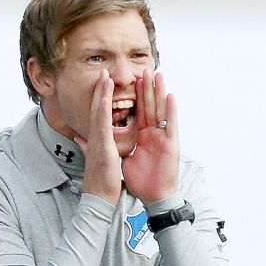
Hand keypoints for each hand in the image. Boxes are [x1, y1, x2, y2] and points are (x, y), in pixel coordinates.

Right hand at [73, 70, 122, 205]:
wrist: (98, 197)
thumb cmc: (99, 181)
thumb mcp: (94, 159)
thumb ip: (86, 146)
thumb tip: (79, 138)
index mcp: (95, 139)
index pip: (97, 114)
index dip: (99, 98)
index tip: (103, 83)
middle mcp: (94, 137)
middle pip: (96, 108)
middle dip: (100, 89)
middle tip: (103, 71)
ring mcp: (96, 140)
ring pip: (98, 112)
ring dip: (101, 93)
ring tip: (105, 76)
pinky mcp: (101, 146)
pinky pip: (102, 124)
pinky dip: (103, 110)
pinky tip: (105, 98)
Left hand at [122, 69, 179, 203]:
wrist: (152, 196)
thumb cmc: (140, 180)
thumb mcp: (122, 159)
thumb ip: (111, 146)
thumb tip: (95, 138)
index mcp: (140, 135)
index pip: (136, 111)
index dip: (132, 96)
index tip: (128, 80)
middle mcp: (152, 133)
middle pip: (148, 106)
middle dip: (146, 87)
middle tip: (144, 69)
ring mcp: (162, 137)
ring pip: (160, 110)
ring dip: (159, 92)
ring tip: (157, 74)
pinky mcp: (171, 144)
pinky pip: (171, 124)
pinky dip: (171, 110)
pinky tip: (170, 95)